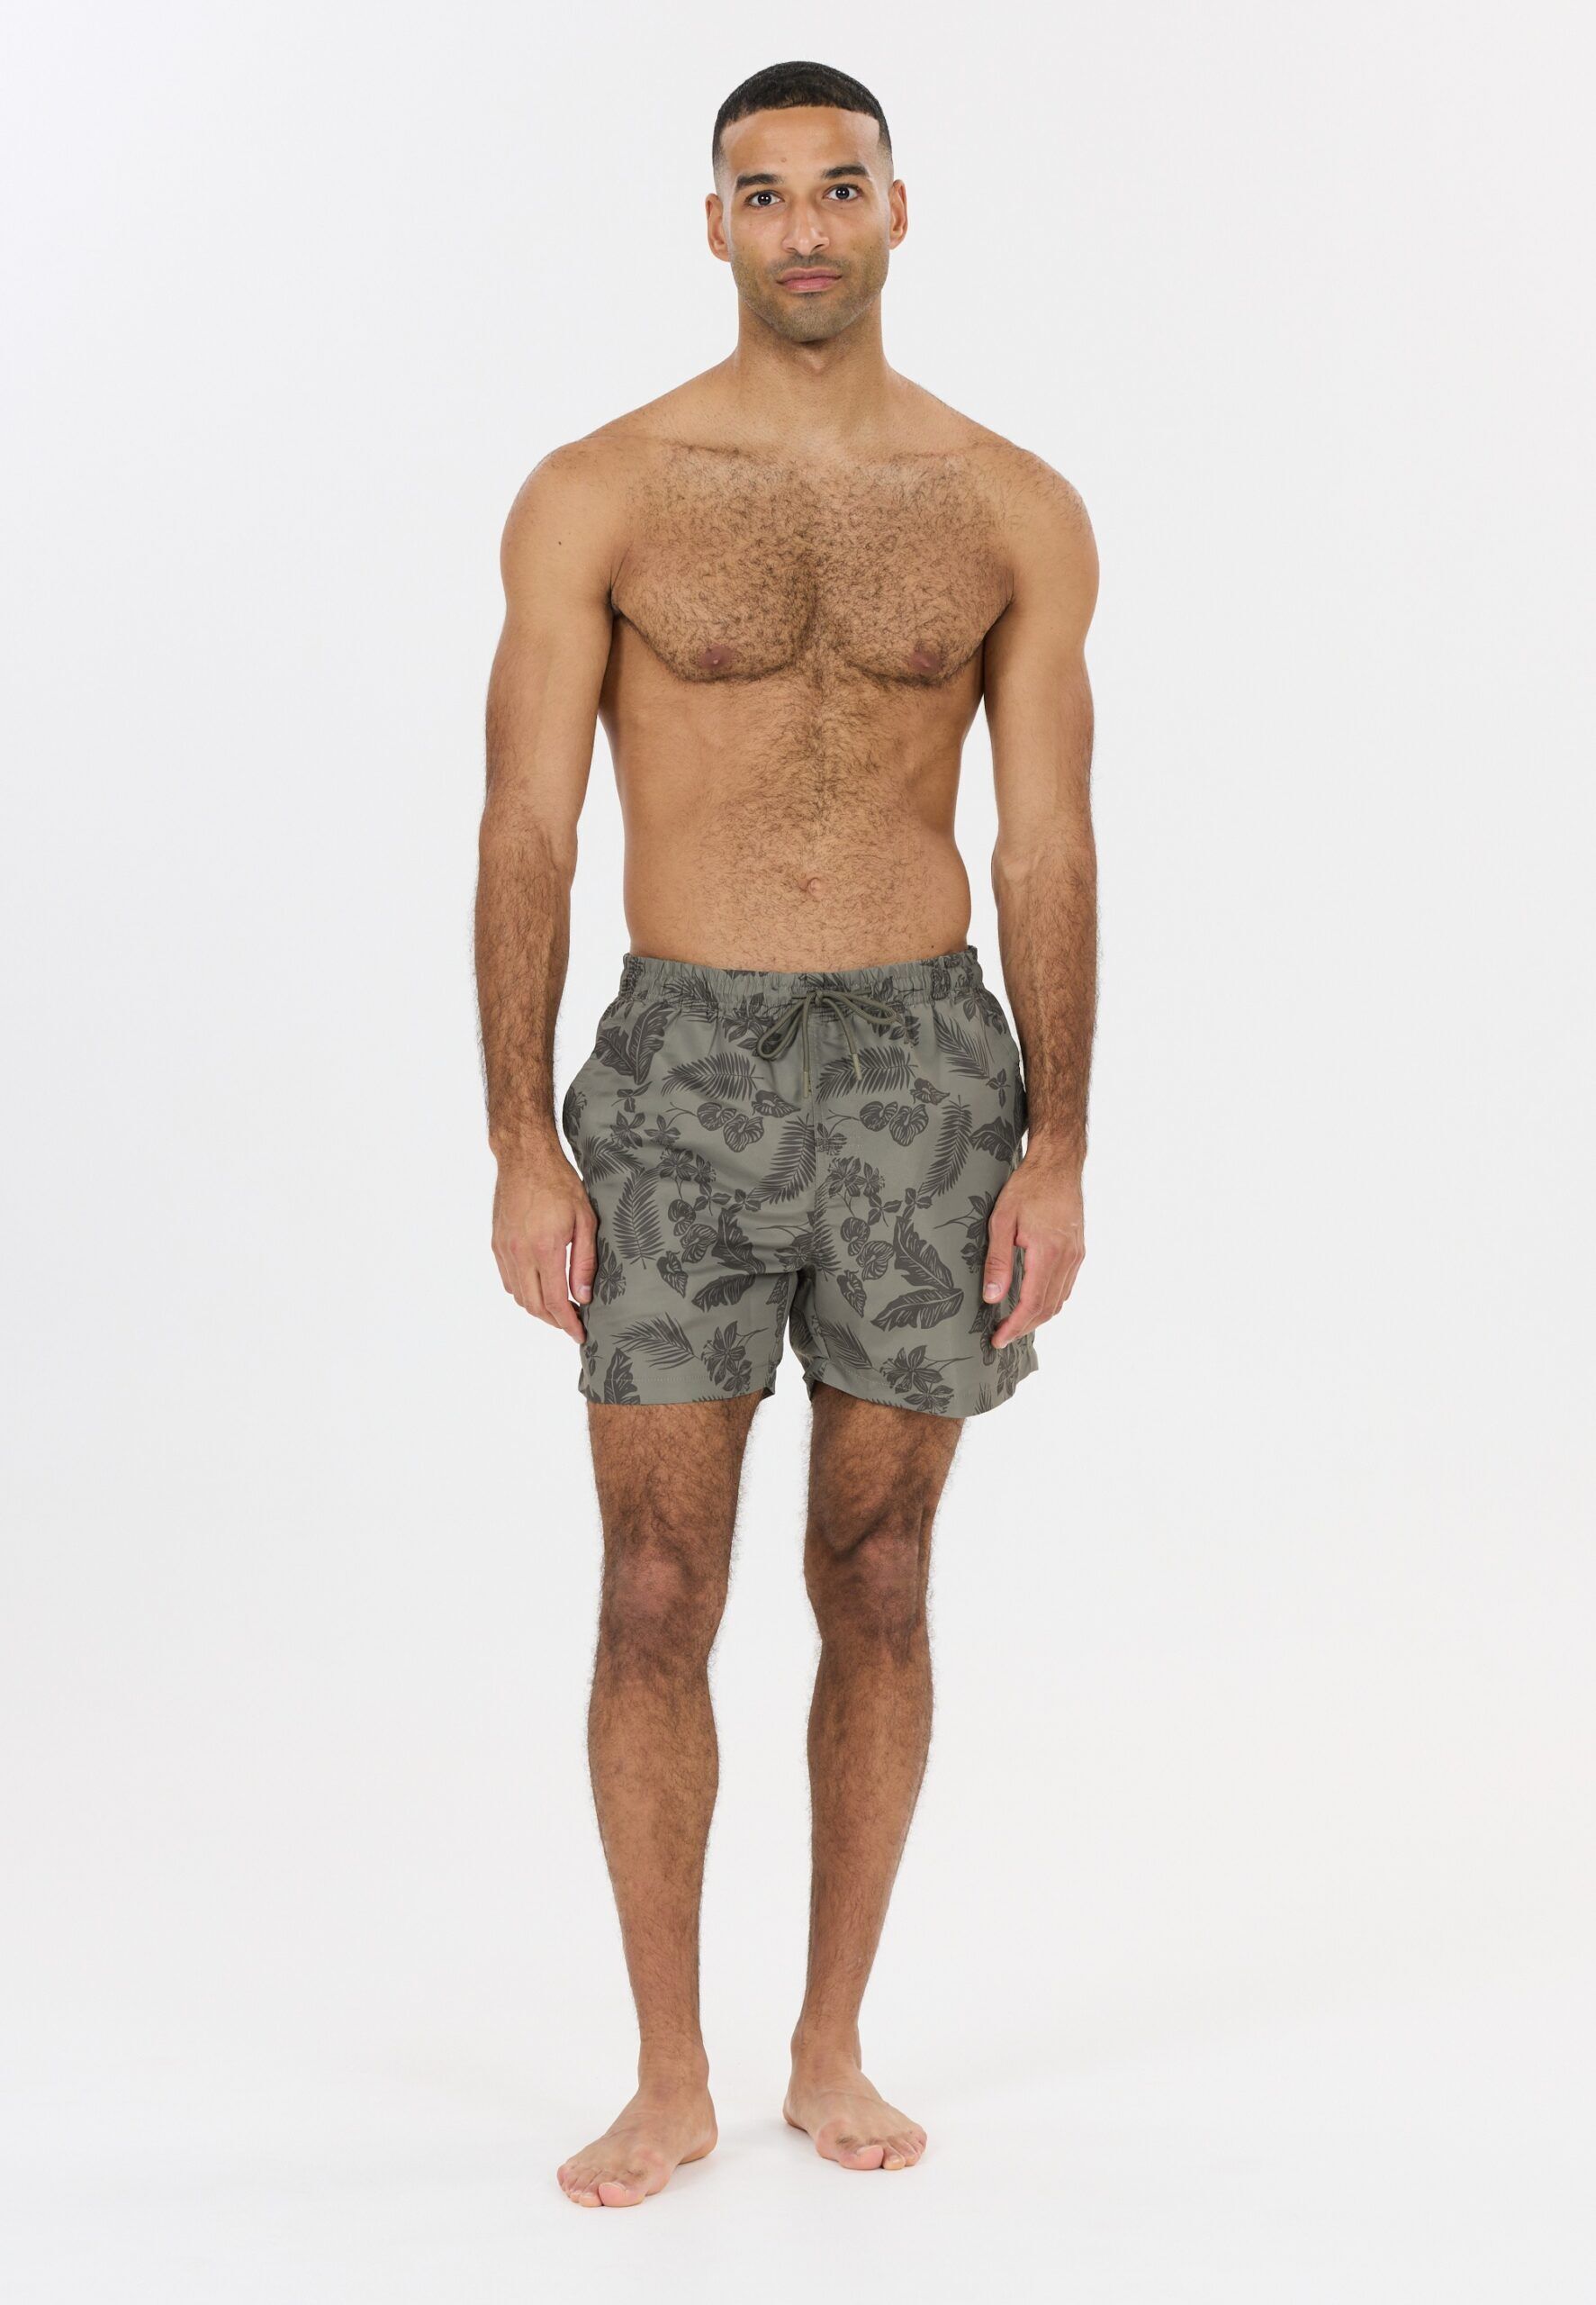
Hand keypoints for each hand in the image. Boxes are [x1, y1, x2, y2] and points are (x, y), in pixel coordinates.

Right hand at [492, 1150, 596, 1342]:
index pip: (555, 1302)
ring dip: (538, 1309)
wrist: (525, 1159)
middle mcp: (520, 1253)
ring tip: (558, 1309)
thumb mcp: (585, 1219)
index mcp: (545, 1248)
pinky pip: (507, 1280)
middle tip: (572, 1325)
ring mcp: (504, 1249)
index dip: (568, 1324)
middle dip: (554, 1322)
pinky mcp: (496, 1243)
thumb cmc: (560, 1184)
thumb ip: (584, 1261)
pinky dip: (523, 1292)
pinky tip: (539, 1288)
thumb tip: (583, 1297)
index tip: (580, 1335)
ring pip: (518, 1296)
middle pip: (534, 1306)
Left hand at [983, 1148, 1084, 1348]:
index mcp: (1048, 1253)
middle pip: (1048, 1308)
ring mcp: (1076, 1256)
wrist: (1057, 1165)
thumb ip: (997, 1261)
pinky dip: (1050, 1301)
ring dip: (1037, 1317)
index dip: (1014, 1326)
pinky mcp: (1078, 1251)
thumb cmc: (1027, 1187)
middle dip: (1024, 1327)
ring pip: (1059, 1300)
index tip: (998, 1339)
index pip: (1031, 1303)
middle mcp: (1067, 1259)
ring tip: (1014, 1325)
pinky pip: (1066, 1287)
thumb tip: (991, 1297)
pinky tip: (1033, 1303)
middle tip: (1002, 1337)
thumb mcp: (1002, 1221)